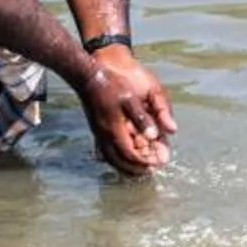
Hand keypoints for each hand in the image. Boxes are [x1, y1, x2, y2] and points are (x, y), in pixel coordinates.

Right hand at [77, 51, 176, 173]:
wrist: (88, 76)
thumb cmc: (111, 84)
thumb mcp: (130, 98)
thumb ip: (143, 118)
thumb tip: (158, 134)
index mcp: (114, 130)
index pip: (130, 154)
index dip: (144, 161)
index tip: (157, 163)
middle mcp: (104, 135)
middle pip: (119, 161)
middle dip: (135, 168)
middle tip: (150, 171)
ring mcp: (98, 133)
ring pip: (111, 159)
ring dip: (125, 166)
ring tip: (139, 169)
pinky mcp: (96, 129)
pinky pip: (105, 151)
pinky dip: (116, 159)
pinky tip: (123, 157)